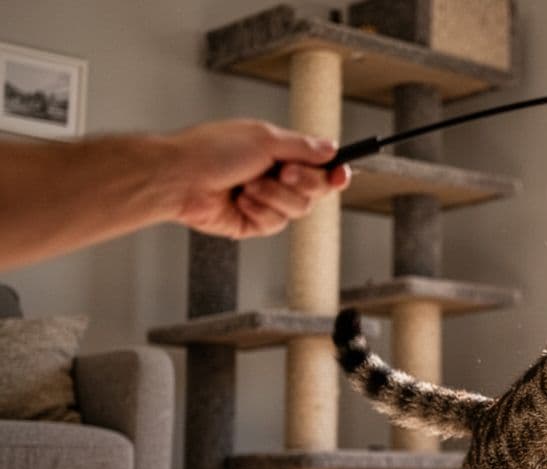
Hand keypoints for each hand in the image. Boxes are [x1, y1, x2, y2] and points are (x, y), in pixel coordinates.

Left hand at [166, 119, 350, 238]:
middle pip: (315, 189)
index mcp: (279, 152)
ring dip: (275, 195)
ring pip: (298, 208)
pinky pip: (275, 223)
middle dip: (302, 182)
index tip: (339, 174)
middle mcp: (275, 176)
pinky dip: (259, 210)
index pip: (319, 165)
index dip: (333, 172)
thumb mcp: (264, 139)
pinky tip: (240, 200)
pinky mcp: (253, 222)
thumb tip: (331, 148)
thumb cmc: (210, 151)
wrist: (179, 178)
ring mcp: (265, 200)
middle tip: (284, 171)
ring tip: (249, 185)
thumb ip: (303, 147)